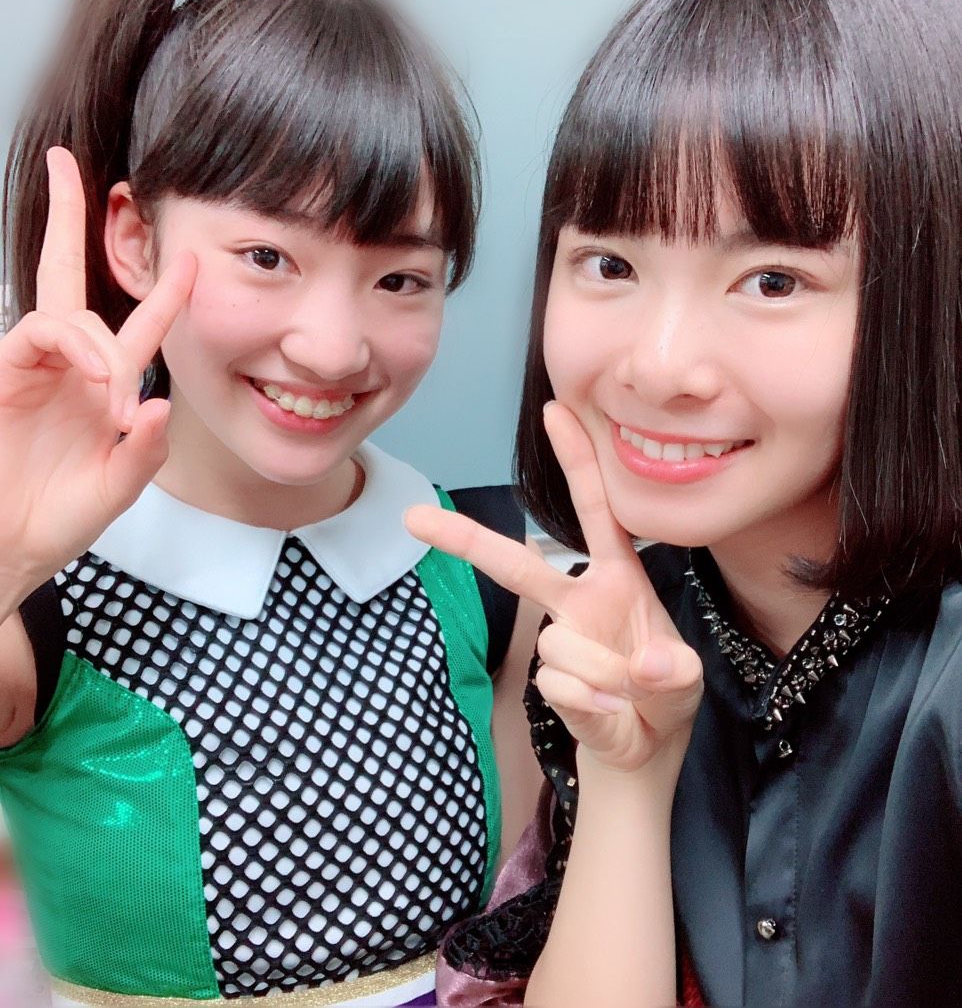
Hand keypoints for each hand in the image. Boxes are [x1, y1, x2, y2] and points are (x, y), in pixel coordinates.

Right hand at [0, 148, 194, 609]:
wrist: (7, 549)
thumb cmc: (58, 519)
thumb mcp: (117, 488)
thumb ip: (142, 449)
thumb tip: (159, 400)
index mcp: (105, 387)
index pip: (139, 328)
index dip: (166, 294)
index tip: (192, 257)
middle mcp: (70, 368)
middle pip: (68, 279)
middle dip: (68, 219)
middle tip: (65, 161)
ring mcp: (34, 369)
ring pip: (63, 311)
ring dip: (99, 343)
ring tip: (113, 395)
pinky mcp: (3, 375)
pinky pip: (38, 335)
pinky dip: (74, 348)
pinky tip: (98, 375)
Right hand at [406, 402, 702, 775]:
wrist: (644, 749)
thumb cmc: (665, 696)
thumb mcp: (686, 679)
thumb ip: (672, 671)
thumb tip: (641, 665)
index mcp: (618, 577)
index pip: (597, 511)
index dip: (577, 462)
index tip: (555, 412)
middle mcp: (580, 600)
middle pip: (516, 565)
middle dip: (467, 540)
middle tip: (414, 518)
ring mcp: (561, 640)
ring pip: (561, 644)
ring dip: (604, 675)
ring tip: (629, 693)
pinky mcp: (550, 681)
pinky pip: (561, 685)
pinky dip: (592, 703)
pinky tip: (609, 710)